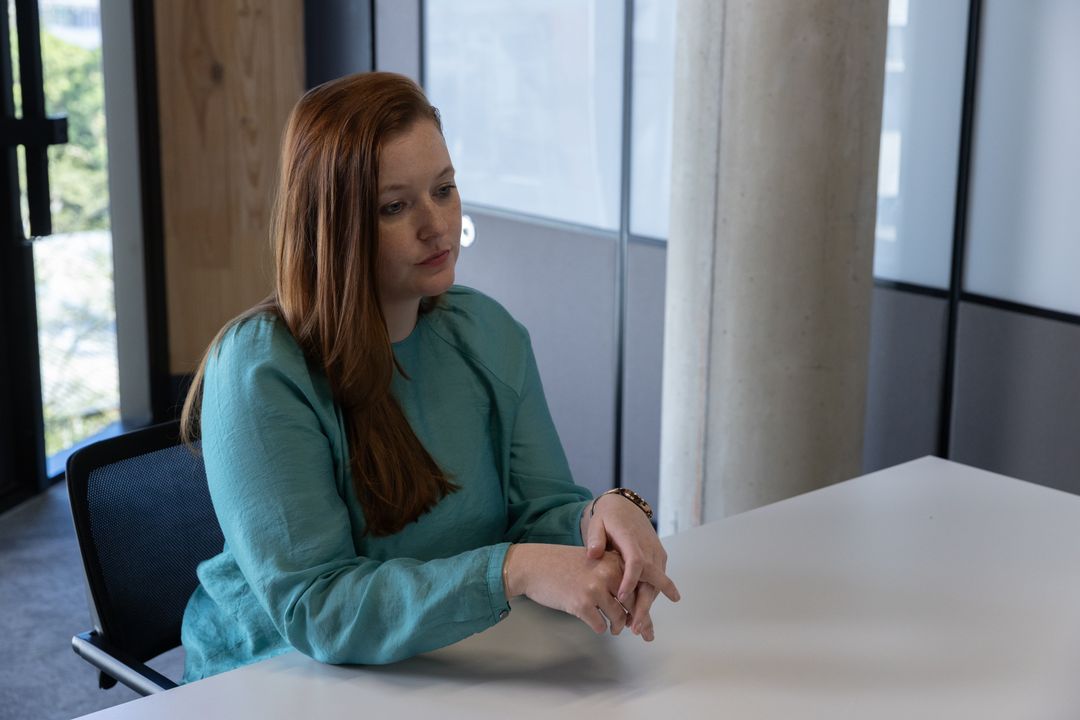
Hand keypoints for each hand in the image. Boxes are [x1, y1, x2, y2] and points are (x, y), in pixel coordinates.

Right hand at [503, 544, 633, 634]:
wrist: (534, 565)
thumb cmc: (562, 564)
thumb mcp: (593, 560)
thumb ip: (613, 573)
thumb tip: (632, 599)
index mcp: (613, 561)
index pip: (638, 586)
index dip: (645, 605)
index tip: (647, 618)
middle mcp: (607, 574)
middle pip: (633, 604)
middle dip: (639, 622)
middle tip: (640, 631)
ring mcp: (595, 589)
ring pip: (619, 618)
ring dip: (617, 626)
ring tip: (614, 628)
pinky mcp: (582, 605)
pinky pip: (600, 625)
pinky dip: (600, 628)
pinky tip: (597, 624)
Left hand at [584, 494, 679, 639]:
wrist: (626, 508)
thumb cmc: (609, 518)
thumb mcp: (598, 523)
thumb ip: (595, 538)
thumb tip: (592, 553)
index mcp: (633, 540)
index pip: (636, 562)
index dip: (630, 581)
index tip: (619, 598)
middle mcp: (649, 549)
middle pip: (652, 580)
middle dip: (644, 605)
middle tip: (636, 627)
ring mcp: (657, 555)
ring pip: (657, 585)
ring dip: (648, 607)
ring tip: (640, 629)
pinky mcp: (659, 560)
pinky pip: (657, 583)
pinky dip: (650, 600)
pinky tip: (641, 617)